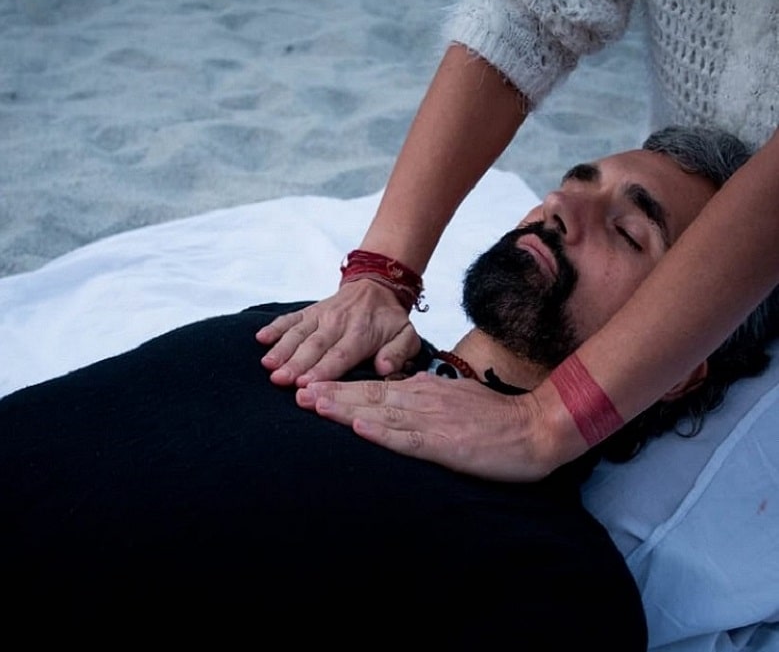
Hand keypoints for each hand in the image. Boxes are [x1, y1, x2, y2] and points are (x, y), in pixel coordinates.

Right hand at [255, 280, 420, 386]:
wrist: (377, 287)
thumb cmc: (390, 320)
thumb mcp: (407, 335)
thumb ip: (399, 352)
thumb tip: (386, 368)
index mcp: (362, 333)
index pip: (341, 355)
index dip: (323, 369)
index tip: (307, 384)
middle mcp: (338, 323)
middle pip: (315, 346)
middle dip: (296, 363)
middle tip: (280, 380)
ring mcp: (320, 316)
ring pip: (299, 333)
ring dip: (282, 349)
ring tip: (268, 365)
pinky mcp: (308, 312)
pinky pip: (290, 319)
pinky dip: (275, 327)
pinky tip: (260, 338)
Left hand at [296, 372, 562, 481]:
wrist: (536, 427)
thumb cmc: (497, 418)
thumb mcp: (455, 397)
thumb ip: (427, 395)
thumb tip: (402, 392)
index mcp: (424, 390)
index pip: (374, 388)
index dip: (342, 389)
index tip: (312, 389)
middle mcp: (422, 399)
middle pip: (368, 396)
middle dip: (332, 395)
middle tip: (297, 394)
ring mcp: (432, 421)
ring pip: (380, 413)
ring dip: (345, 409)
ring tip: (314, 405)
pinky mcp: (445, 443)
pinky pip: (408, 438)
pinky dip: (382, 432)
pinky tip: (360, 429)